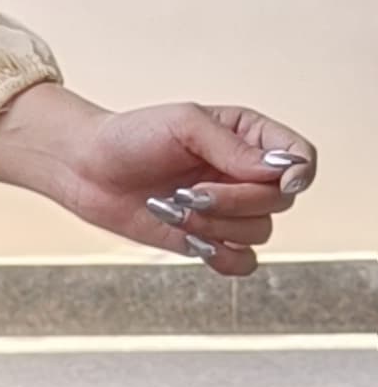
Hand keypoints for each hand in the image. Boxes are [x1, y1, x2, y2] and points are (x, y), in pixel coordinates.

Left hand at [72, 103, 316, 274]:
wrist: (87, 169)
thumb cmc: (131, 136)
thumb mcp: (184, 125)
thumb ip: (233, 147)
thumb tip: (280, 171)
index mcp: (248, 136)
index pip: (299, 158)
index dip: (298, 174)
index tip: (278, 182)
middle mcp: (244, 174)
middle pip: (279, 201)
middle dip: (236, 201)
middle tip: (189, 192)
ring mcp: (228, 208)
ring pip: (259, 232)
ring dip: (217, 225)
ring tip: (173, 207)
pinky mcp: (208, 238)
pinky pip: (242, 261)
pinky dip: (220, 256)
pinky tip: (190, 239)